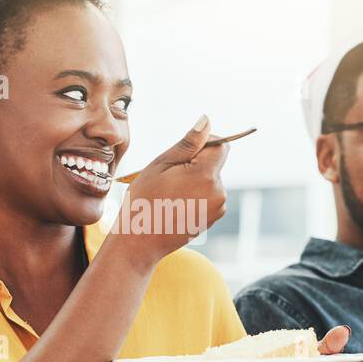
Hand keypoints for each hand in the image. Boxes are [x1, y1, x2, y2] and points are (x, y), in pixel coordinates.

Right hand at [108, 116, 228, 266]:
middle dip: (196, 163)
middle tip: (169, 177)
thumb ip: (188, 143)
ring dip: (195, 180)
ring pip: (210, 179)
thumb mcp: (161, 164)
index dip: (204, 143)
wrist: (140, 241)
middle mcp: (218, 192)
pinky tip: (176, 204)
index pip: (222, 145)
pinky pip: (209, 195)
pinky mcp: (213, 218)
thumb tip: (206, 121)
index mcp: (206, 175)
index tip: (183, 154)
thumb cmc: (145, 200)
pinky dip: (195, 194)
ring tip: (170, 193)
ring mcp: (218, 207)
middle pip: (215, 163)